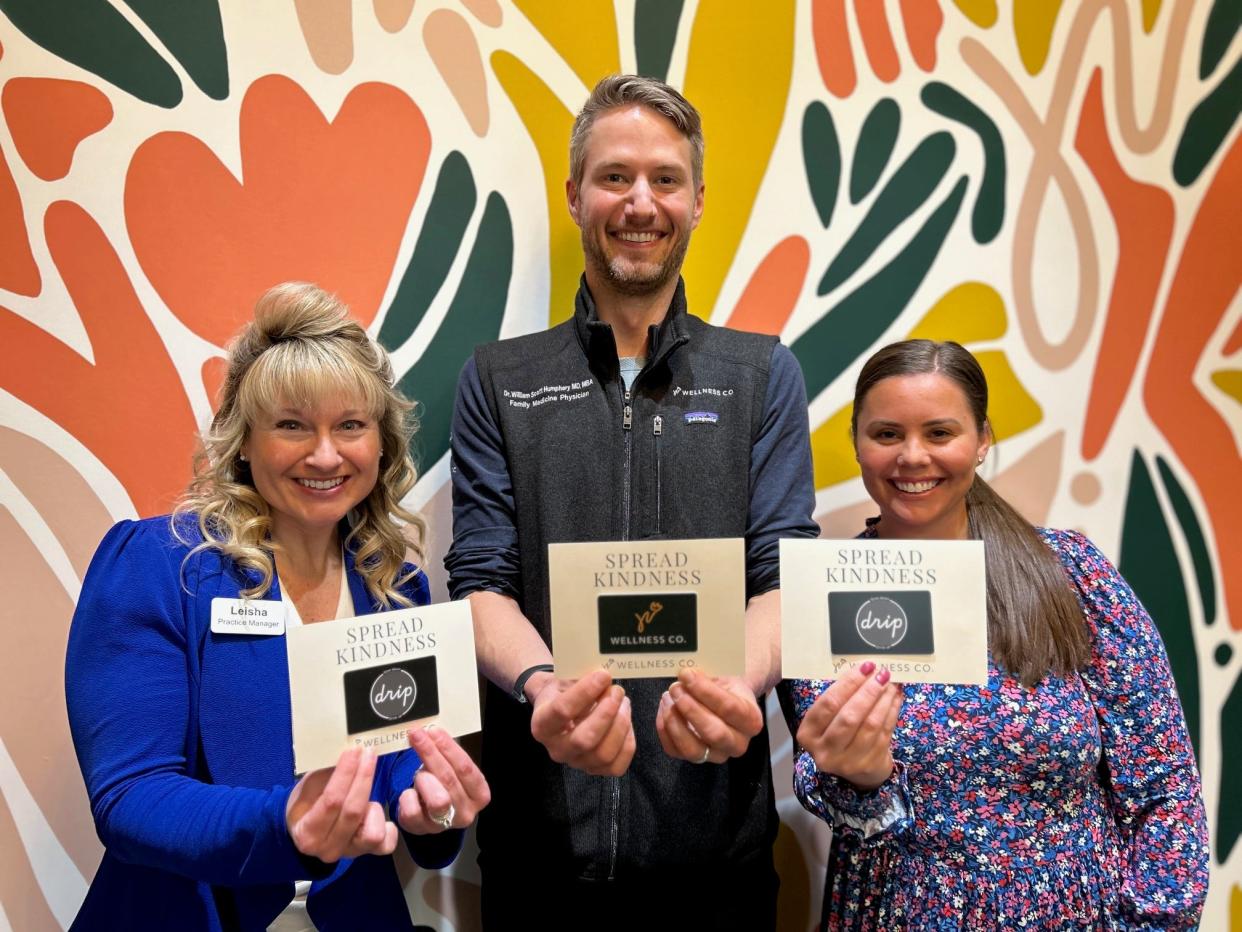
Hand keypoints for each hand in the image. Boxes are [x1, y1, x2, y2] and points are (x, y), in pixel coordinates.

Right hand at [286, 746, 396, 861]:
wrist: (305, 830)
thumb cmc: (307, 804)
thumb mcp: (308, 786)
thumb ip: (327, 772)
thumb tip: (350, 751)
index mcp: (308, 833)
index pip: (332, 801)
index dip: (346, 774)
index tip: (354, 751)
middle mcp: (328, 849)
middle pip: (353, 811)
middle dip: (363, 778)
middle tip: (368, 753)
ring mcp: (350, 853)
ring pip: (373, 832)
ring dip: (373, 807)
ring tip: (366, 794)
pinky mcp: (368, 853)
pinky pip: (386, 843)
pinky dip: (387, 827)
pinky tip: (375, 811)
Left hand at [396, 726, 490, 832]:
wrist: (431, 811)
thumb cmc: (444, 784)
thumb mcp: (453, 769)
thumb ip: (447, 754)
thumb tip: (431, 731)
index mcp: (479, 794)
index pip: (466, 768)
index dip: (448, 748)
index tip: (434, 731)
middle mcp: (466, 812)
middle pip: (448, 779)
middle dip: (430, 753)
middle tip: (417, 735)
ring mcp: (444, 824)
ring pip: (434, 798)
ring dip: (423, 778)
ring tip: (418, 772)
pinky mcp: (422, 830)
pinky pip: (412, 811)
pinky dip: (408, 796)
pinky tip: (410, 790)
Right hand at [529, 669, 634, 775]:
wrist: (559, 708)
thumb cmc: (563, 692)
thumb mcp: (564, 679)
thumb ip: (581, 677)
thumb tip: (605, 676)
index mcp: (542, 725)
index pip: (562, 711)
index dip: (586, 692)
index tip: (603, 675)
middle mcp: (556, 749)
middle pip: (585, 740)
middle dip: (607, 713)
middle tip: (617, 691)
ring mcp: (576, 763)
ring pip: (603, 754)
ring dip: (620, 725)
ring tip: (624, 703)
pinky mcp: (595, 770)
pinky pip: (617, 765)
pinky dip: (627, 742)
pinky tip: (625, 721)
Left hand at [656, 670, 763, 763]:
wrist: (726, 700)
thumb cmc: (725, 687)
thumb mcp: (725, 676)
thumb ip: (708, 677)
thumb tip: (686, 674)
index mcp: (751, 720)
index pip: (729, 708)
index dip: (705, 691)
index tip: (686, 675)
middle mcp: (738, 743)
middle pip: (714, 733)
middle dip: (690, 709)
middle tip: (675, 688)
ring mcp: (717, 755)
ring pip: (693, 750)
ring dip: (675, 723)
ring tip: (667, 698)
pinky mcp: (696, 758)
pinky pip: (675, 751)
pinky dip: (664, 730)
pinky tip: (664, 709)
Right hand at [796, 662, 902, 790]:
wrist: (853, 766)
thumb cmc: (837, 732)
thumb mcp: (829, 717)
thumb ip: (840, 697)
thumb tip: (866, 670)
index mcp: (808, 734)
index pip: (829, 704)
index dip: (848, 683)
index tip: (865, 667)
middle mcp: (824, 751)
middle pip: (849, 716)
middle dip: (868, 691)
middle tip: (881, 673)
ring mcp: (848, 762)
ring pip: (870, 725)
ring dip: (884, 700)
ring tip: (891, 683)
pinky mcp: (870, 765)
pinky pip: (884, 733)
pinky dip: (892, 711)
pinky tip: (895, 698)